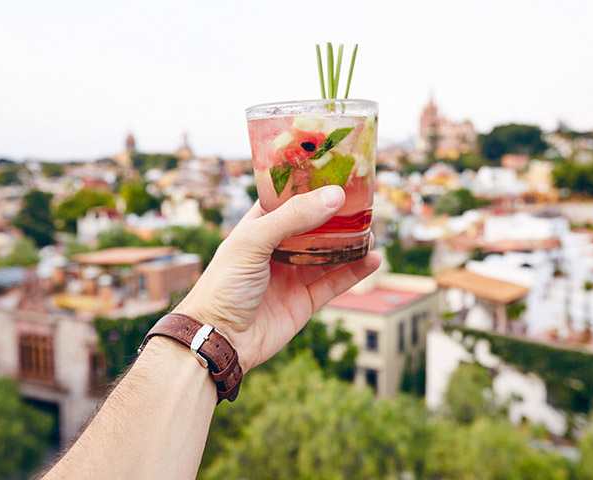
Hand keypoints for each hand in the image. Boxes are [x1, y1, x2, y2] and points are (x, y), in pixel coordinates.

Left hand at [174, 185, 380, 372]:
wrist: (218, 340)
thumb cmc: (223, 285)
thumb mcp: (253, 242)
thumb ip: (292, 217)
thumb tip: (334, 197)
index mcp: (258, 228)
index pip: (286, 199)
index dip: (309, 186)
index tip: (337, 172)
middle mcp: (276, 249)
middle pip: (313, 226)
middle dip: (337, 216)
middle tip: (363, 203)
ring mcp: (291, 276)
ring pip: (328, 254)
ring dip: (350, 243)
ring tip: (371, 231)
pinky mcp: (304, 302)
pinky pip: (335, 283)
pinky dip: (355, 271)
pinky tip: (374, 259)